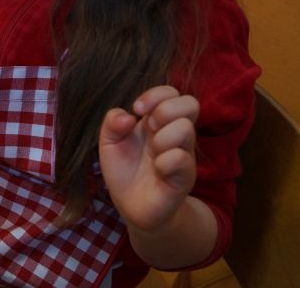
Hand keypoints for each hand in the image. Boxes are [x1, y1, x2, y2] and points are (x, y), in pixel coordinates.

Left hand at [99, 85, 199, 232]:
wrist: (131, 206)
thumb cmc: (124, 170)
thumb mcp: (109, 143)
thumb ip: (111, 123)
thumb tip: (127, 115)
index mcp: (157, 121)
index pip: (171, 93)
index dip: (156, 94)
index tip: (137, 110)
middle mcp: (174, 133)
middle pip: (190, 103)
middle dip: (164, 110)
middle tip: (149, 128)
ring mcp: (183, 154)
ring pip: (186, 128)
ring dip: (163, 137)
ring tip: (153, 152)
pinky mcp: (184, 176)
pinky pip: (182, 158)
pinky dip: (165, 161)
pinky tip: (157, 170)